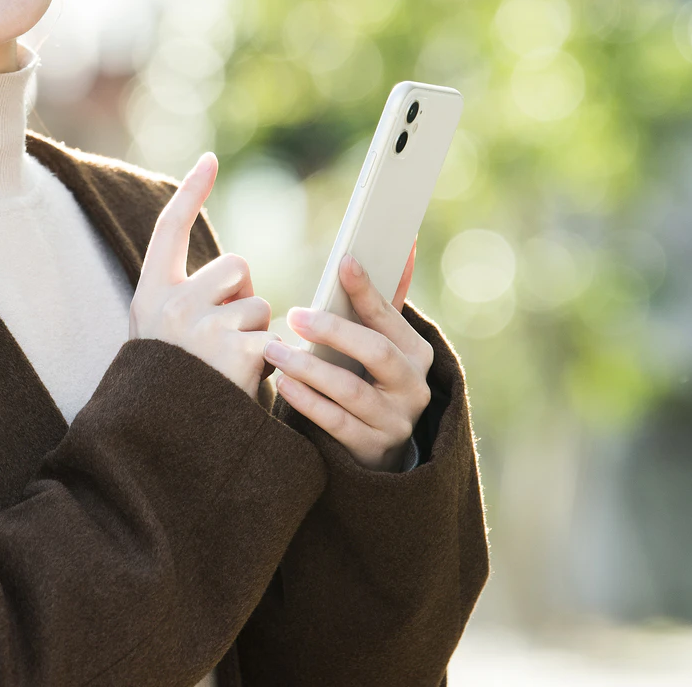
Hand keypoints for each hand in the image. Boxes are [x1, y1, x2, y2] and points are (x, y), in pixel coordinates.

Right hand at [130, 152, 273, 398]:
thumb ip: (188, 301)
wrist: (160, 449)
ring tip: (231, 371)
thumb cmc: (170, 395)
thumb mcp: (161, 339)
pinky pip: (273, 338)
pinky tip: (247, 385)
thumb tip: (240, 273)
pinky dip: (270, 362)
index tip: (210, 161)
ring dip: (256, 334)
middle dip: (242, 299)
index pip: (170, 230)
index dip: (191, 193)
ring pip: (259, 304)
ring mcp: (203, 327)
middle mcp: (172, 305)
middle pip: (236, 268)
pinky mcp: (237, 352)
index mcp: (150, 296)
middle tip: (224, 343)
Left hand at [267, 244, 432, 470]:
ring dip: (309, 369)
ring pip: (351, 390)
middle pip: (375, 352)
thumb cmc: (369, 378)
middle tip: (294, 315)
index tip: (343, 262)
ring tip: (274, 350)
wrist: (378, 448)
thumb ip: (384, 299)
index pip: (390, 316)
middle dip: (334, 331)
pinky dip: (308, 402)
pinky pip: (336, 423)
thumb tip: (404, 242)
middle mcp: (414, 386)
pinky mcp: (372, 449)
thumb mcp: (382, 341)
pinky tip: (284, 385)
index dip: (367, 289)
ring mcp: (395, 421)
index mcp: (417, 351)